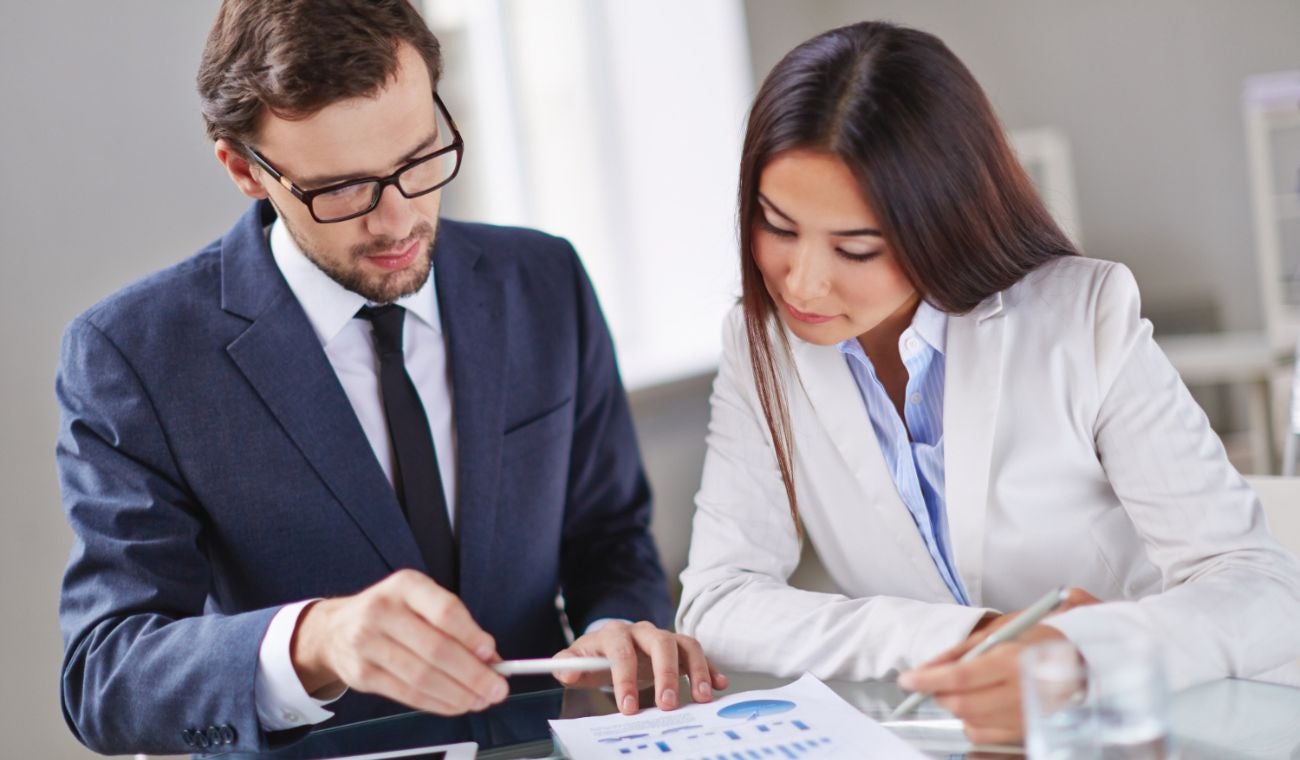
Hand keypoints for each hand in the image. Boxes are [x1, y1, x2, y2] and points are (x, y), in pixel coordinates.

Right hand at [291, 569, 507, 715]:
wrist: (335, 629)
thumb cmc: (391, 613)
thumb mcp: (421, 601)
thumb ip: (456, 625)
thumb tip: (491, 657)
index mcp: (406, 585)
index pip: (445, 611)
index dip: (472, 636)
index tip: (492, 654)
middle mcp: (382, 611)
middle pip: (436, 649)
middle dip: (473, 674)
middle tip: (496, 688)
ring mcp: (367, 644)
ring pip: (423, 677)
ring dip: (458, 694)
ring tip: (480, 700)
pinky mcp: (362, 675)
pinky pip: (407, 694)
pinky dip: (438, 703)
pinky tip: (455, 704)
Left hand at [551, 621, 727, 714]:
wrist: (610, 646)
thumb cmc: (594, 657)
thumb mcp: (575, 660)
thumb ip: (566, 665)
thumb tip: (568, 671)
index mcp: (615, 633)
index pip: (621, 650)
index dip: (625, 678)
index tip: (628, 708)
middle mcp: (642, 631)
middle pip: (660, 642)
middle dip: (665, 674)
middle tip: (668, 704)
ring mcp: (663, 637)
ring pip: (684, 644)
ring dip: (696, 669)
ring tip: (701, 697)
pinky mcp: (678, 648)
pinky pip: (697, 652)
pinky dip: (710, 667)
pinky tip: (717, 685)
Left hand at [897, 588, 1099, 744]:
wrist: (1090, 660)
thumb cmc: (1043, 639)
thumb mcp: (1002, 631)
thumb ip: (960, 651)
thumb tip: (925, 667)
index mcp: (1014, 661)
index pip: (960, 677)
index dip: (927, 680)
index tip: (906, 680)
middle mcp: (1023, 694)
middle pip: (963, 706)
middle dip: (940, 695)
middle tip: (933, 682)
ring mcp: (1029, 718)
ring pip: (973, 727)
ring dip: (958, 710)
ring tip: (966, 690)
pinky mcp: (1031, 733)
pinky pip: (990, 739)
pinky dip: (975, 724)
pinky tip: (981, 707)